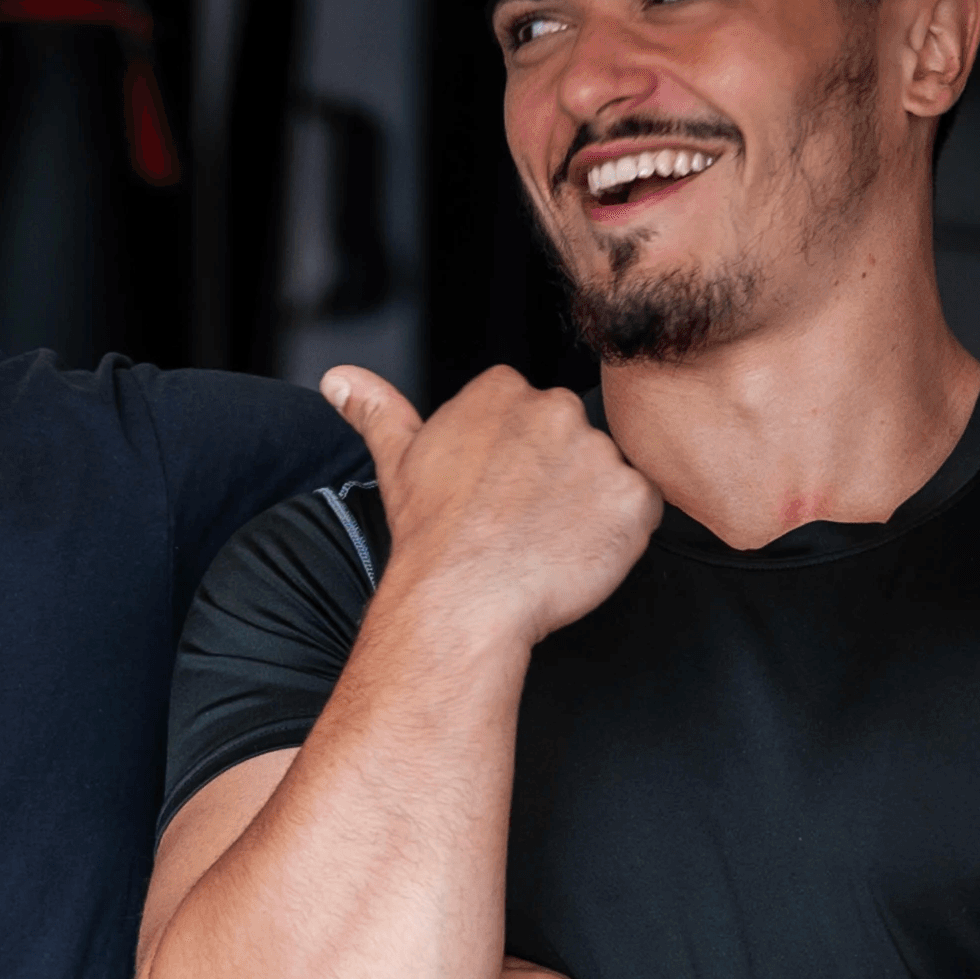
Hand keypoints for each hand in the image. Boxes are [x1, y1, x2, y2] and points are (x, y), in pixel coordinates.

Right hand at [326, 363, 661, 650]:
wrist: (463, 600)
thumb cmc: (431, 536)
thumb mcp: (397, 461)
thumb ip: (377, 409)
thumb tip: (339, 379)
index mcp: (502, 390)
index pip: (526, 409)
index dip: (514, 456)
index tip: (496, 489)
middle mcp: (556, 408)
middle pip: (571, 436)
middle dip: (555, 473)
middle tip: (521, 519)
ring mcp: (599, 452)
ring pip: (606, 473)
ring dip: (587, 504)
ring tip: (544, 540)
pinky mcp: (634, 497)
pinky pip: (640, 509)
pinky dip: (618, 533)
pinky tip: (576, 553)